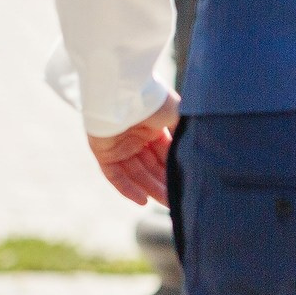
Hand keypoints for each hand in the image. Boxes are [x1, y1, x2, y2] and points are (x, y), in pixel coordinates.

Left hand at [88, 92, 179, 207]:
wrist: (125, 91)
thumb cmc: (153, 100)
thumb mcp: (176, 117)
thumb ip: (182, 136)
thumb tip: (194, 155)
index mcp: (152, 127)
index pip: (164, 155)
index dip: (173, 171)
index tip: (187, 187)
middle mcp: (135, 137)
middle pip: (150, 167)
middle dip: (163, 184)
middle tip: (177, 201)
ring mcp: (118, 145)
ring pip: (135, 173)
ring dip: (149, 189)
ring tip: (166, 203)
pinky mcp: (102, 151)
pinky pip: (114, 175)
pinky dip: (127, 188)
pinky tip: (142, 201)